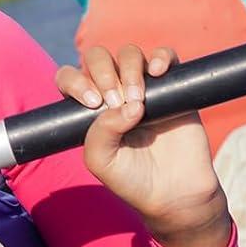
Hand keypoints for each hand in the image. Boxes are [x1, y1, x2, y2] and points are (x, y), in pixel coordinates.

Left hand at [57, 45, 230, 246]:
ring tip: (138, 100)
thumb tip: (125, 105)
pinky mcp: (172, 86)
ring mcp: (143, 86)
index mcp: (89, 108)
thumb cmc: (133, 179)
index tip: (92, 102)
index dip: (75, 81)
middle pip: (98, 57)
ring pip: (129, 54)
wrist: (175, 192)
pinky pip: (165, 56)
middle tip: (116, 100)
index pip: (69, 78)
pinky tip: (157, 72)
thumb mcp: (102, 162)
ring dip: (129, 69)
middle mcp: (113, 92)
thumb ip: (99, 134)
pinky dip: (161, 56)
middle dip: (103, 72)